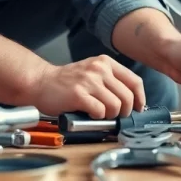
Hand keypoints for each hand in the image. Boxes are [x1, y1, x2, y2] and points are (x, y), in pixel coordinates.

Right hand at [30, 56, 145, 118]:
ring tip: (100, 113)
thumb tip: (131, 102)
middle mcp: (99, 69)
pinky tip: (90, 113)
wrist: (40, 82)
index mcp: (105, 62)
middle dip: (124, 111)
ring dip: (110, 115)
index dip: (140, 98)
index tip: (138, 108)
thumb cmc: (67, 81)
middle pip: (127, 96)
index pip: (134, 81)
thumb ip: (110, 81)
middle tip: (115, 115)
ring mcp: (89, 81)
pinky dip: (97, 117)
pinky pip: (99, 111)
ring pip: (115, 105)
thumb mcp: (92, 72)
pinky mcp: (79, 94)